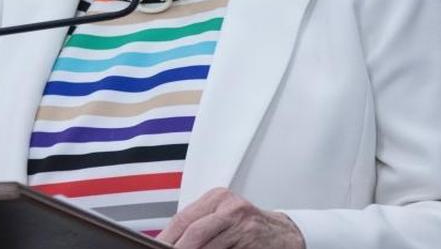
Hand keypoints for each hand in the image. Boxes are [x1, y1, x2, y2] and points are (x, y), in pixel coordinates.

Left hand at [156, 188, 303, 248]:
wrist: (284, 233)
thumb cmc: (247, 225)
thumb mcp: (222, 215)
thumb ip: (198, 224)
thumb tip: (168, 241)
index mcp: (217, 198)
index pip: (183, 218)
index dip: (167, 237)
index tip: (156, 248)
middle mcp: (231, 208)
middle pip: (194, 232)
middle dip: (178, 248)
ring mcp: (243, 226)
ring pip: (209, 247)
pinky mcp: (252, 243)